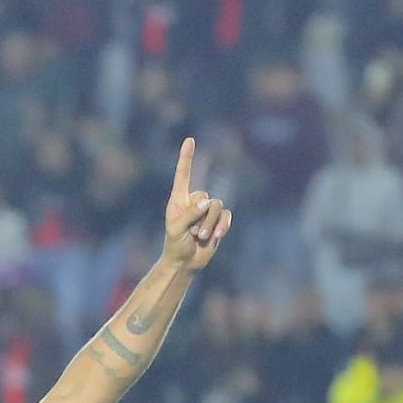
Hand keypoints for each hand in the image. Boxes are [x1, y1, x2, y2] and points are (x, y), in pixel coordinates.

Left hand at [160, 138, 231, 269]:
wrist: (185, 262)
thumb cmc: (175, 244)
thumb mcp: (176, 228)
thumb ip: (189, 213)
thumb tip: (208, 201)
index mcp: (179, 199)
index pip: (183, 175)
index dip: (187, 157)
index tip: (189, 140)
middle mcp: (194, 201)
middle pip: (206, 196)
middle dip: (201, 216)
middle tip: (192, 233)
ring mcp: (207, 211)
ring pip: (217, 206)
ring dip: (210, 223)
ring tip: (201, 236)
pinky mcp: (219, 221)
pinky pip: (226, 216)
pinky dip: (222, 226)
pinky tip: (216, 237)